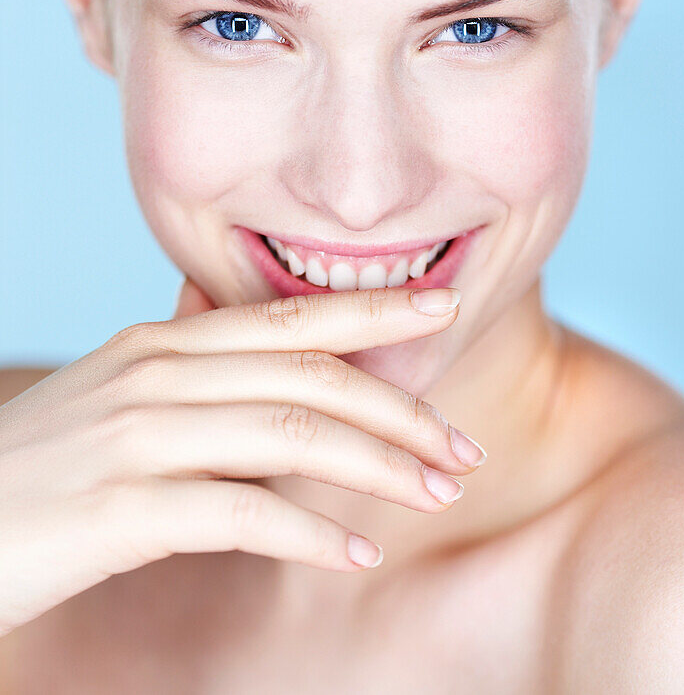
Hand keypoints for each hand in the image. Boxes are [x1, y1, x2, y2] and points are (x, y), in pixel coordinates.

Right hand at [0, 282, 482, 634]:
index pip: (289, 317)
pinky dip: (310, 535)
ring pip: (290, 434)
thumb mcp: (119, 397)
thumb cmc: (40, 468)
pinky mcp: (119, 509)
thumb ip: (197, 372)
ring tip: (436, 494)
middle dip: (399, 408)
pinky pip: (240, 514)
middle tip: (462, 450)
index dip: (372, 310)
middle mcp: (156, 374)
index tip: (443, 307)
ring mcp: (137, 436)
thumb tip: (276, 359)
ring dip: (377, 466)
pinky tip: (357, 556)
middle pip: (308, 374)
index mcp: (163, 344)